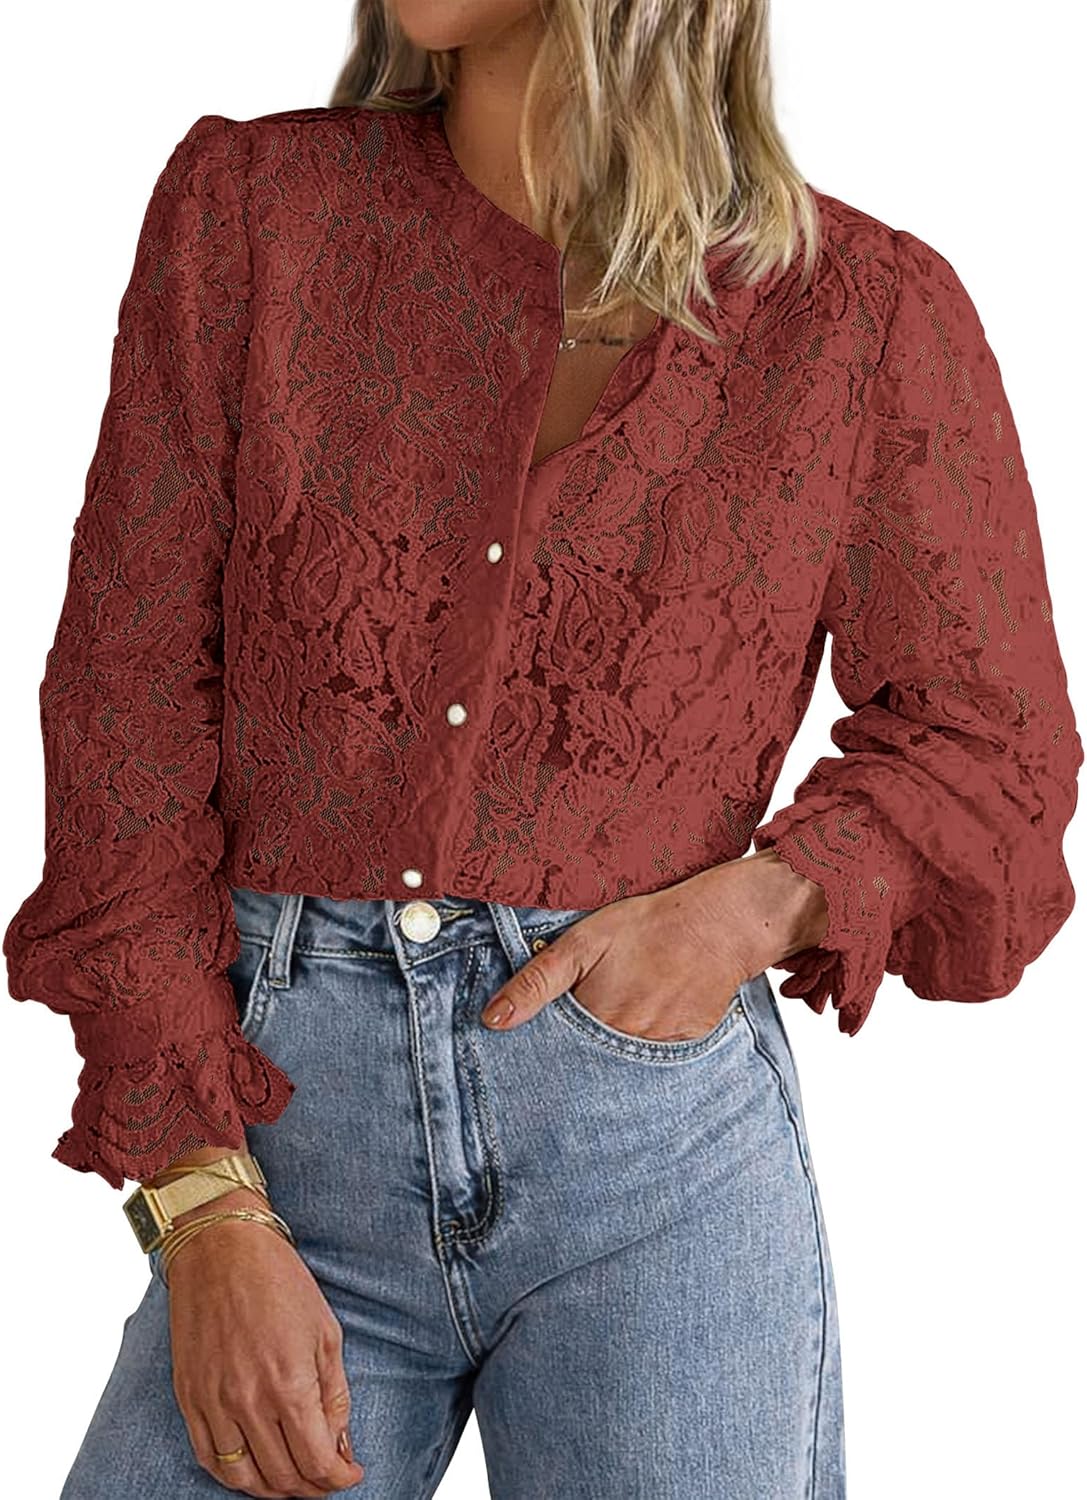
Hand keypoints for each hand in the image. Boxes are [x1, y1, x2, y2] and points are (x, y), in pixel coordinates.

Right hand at [155, 1171, 364, 1496]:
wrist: (220, 1247)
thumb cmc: (279, 1281)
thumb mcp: (326, 1331)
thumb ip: (334, 1394)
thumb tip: (339, 1444)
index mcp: (289, 1384)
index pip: (317, 1462)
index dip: (339, 1479)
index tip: (351, 1474)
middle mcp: (248, 1402)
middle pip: (283, 1476)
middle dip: (312, 1487)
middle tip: (327, 1477)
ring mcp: (213, 1403)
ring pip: (244, 1478)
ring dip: (274, 1488)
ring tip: (294, 1478)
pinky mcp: (188, 1397)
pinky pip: (209, 1458)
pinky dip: (234, 1475)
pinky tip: (254, 1468)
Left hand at [480, 848, 827, 1038]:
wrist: (719, 923)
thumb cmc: (648, 925)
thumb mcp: (582, 941)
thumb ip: (535, 982)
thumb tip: (491, 1021)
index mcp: (595, 1020)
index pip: (557, 1055)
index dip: (544, 1053)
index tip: (532, 1056)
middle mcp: (627, 1044)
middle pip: (590, 1067)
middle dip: (577, 1062)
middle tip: (581, 1037)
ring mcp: (661, 1049)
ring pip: (624, 1068)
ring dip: (612, 1059)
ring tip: (617, 1024)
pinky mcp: (689, 1046)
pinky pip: (660, 1064)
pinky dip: (647, 1053)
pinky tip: (647, 1023)